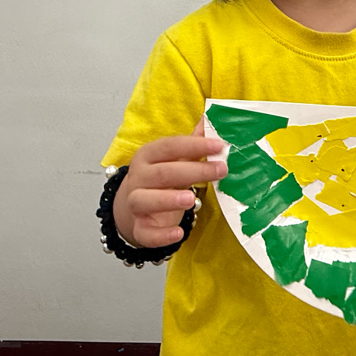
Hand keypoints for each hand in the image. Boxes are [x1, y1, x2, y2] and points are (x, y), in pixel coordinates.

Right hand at [113, 119, 226, 247]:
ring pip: (146, 200)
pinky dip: (161, 235)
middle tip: (221, 170)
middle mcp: (139, 177)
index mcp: (148, 156)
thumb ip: (192, 142)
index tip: (219, 146)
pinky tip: (178, 233)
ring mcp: (136, 203)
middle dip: (194, 171)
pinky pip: (146, 232)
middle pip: (163, 173)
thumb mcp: (175, 159)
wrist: (135, 207)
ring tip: (191, 198)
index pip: (170, 146)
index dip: (195, 145)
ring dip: (168, 199)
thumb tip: (210, 120)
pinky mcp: (139, 227)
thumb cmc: (161, 179)